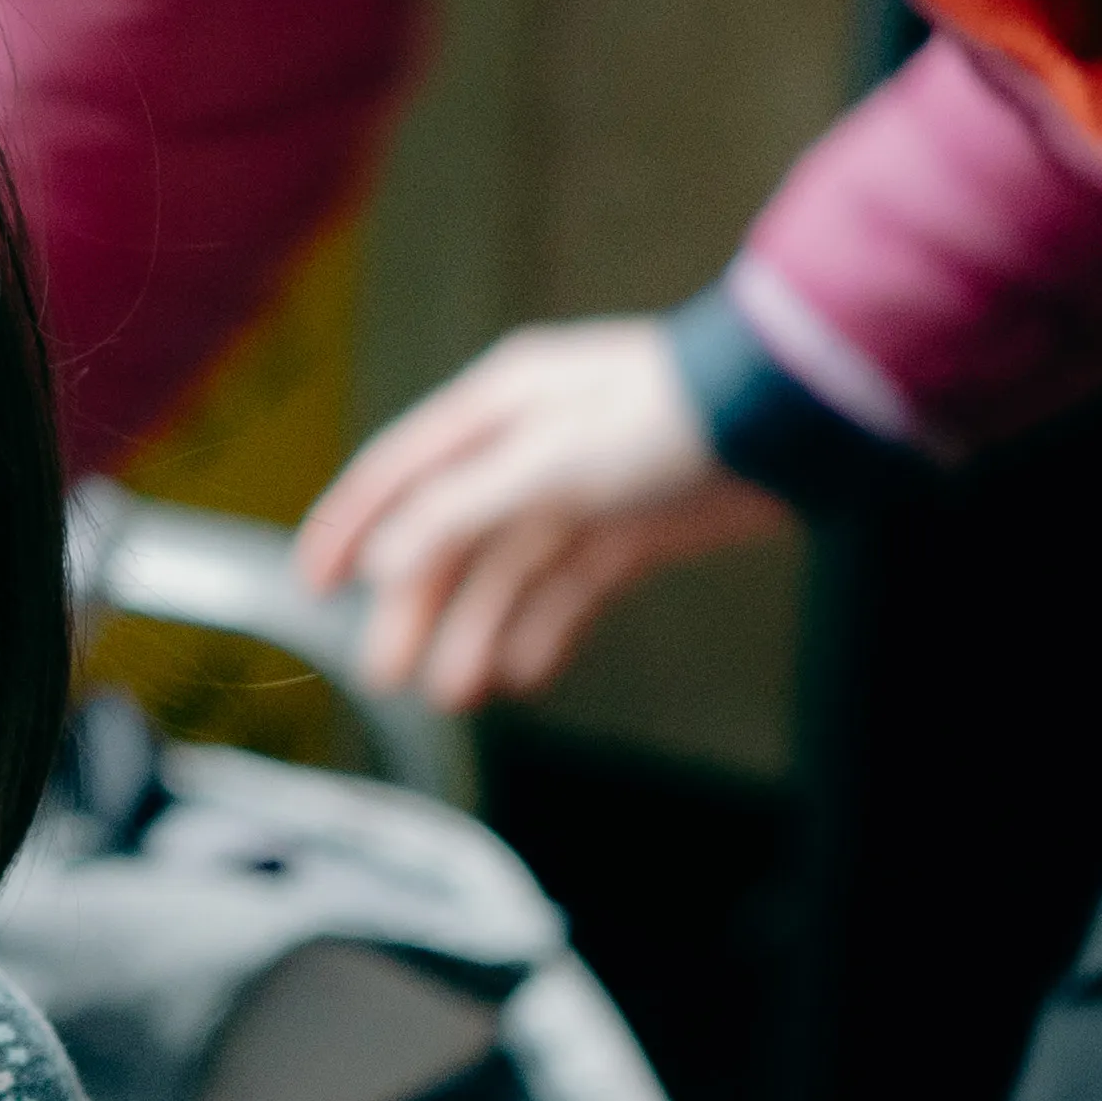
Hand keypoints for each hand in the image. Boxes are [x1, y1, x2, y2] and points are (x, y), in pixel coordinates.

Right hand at [290, 316, 787, 706]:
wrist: (789, 420)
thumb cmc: (672, 415)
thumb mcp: (551, 460)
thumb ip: (463, 510)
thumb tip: (387, 561)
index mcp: (498, 408)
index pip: (401, 473)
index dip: (352, 528)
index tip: (311, 587)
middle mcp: (530, 448)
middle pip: (452, 537)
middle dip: (416, 607)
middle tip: (385, 674)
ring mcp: (581, 491)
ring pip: (509, 574)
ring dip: (478, 631)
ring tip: (456, 692)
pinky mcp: (631, 531)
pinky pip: (568, 591)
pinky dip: (544, 631)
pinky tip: (525, 673)